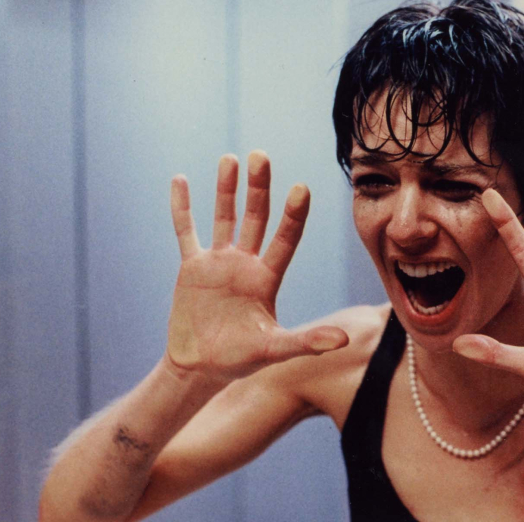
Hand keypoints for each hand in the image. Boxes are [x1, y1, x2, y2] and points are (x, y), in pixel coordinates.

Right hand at [166, 151, 347, 381]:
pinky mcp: (192, 267)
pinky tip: (180, 180)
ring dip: (225, 189)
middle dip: (258, 188)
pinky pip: (186, 231)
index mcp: (268, 278)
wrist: (202, 368)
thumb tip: (344, 340)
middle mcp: (246, 263)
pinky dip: (182, 207)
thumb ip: (306, 343)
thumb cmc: (242, 359)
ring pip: (224, 217)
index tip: (301, 188)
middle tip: (261, 156)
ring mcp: (219, 262)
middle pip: (255, 218)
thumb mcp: (275, 350)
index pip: (285, 240)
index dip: (293, 215)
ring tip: (230, 159)